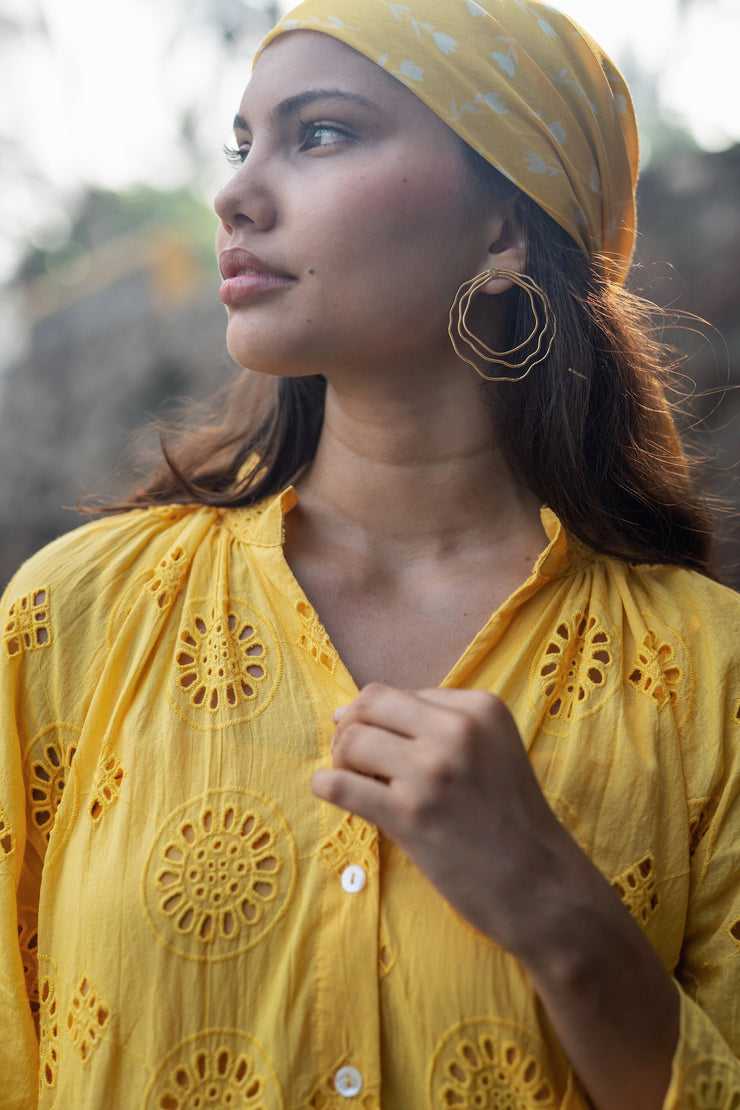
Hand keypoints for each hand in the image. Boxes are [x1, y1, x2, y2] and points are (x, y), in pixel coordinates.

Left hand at [312, 683, 680, 1109]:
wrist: (539, 885)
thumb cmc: (512, 819)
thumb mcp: (492, 749)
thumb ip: (439, 726)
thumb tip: (351, 713)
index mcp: (480, 708)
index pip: (400, 693)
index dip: (380, 718)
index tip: (381, 744)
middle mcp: (456, 730)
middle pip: (370, 705)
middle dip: (351, 726)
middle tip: (352, 755)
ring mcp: (432, 771)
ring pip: (352, 741)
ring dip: (341, 759)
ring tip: (353, 780)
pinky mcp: (409, 814)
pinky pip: (341, 785)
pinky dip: (327, 786)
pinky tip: (332, 793)